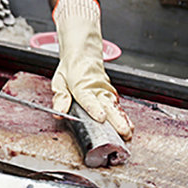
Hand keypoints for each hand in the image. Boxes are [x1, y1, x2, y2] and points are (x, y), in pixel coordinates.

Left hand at [50, 0, 132, 139]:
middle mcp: (96, 88)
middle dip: (116, 119)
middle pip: (107, 104)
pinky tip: (128, 126)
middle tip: (123, 132)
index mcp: (81, 84)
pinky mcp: (110, 93)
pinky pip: (116, 105)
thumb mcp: (59, 81)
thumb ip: (60, 97)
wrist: (83, 54)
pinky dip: (123, 116)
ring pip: (115, 106)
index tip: (100, 117)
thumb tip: (59, 112)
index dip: (94, 108)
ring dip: (122, 120)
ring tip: (129, 133)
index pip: (88, 98)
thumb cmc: (71, 69)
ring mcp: (105, 90)